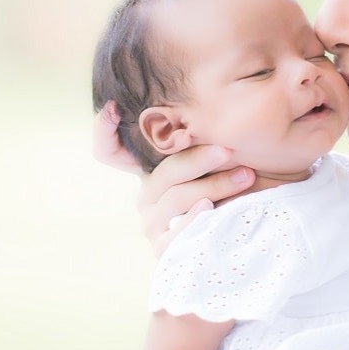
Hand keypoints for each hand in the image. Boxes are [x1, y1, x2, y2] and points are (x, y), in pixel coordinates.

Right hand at [92, 102, 256, 250]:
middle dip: (199, 159)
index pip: (108, 150)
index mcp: (152, 174)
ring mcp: (153, 225)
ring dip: (214, 186)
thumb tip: (209, 98)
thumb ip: (205, 144)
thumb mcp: (219, 168)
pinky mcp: (165, 252)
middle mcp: (147, 197)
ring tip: (245, 177)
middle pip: (165, 173)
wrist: (239, 249)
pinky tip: (210, 210)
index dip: (103, 129)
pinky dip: (193, 220)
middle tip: (230, 150)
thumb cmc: (232, 199)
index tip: (113, 106)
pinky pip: (176, 233)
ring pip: (177, 198)